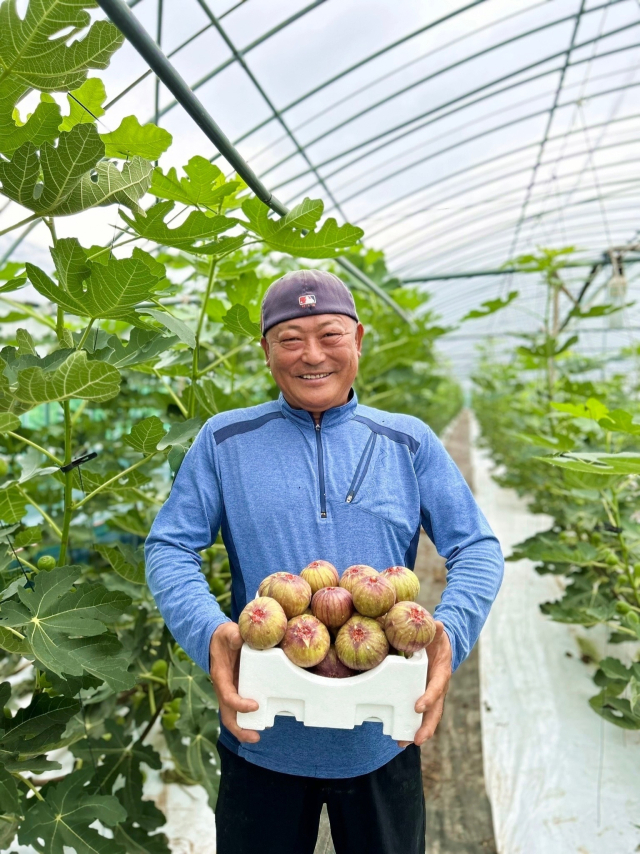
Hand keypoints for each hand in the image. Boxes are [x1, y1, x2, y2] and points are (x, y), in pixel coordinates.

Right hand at [209, 622, 259, 743]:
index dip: (239, 704)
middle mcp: (224, 688)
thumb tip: (239, 638)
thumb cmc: (224, 636)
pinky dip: (248, 718)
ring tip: (257, 736)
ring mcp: (230, 691)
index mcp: (221, 676)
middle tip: (255, 737)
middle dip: (239, 729)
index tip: (255, 705)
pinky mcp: (237, 690)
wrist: (218, 639)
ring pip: (233, 716)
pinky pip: (240, 709)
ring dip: (243, 729)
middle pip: (227, 715)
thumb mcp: (227, 632)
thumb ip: (233, 635)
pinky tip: (262, 721)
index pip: (228, 696)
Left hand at [398, 621, 451, 747]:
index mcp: (441, 673)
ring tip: (403, 743)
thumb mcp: (437, 633)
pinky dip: (408, 725)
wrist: (441, 647)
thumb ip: (436, 629)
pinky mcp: (421, 697)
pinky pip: (417, 714)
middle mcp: (437, 688)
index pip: (436, 688)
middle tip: (416, 740)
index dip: (429, 698)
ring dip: (417, 732)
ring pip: (426, 718)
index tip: (418, 706)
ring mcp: (430, 695)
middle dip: (426, 727)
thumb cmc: (437, 640)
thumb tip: (437, 623)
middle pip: (435, 712)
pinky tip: (398, 736)